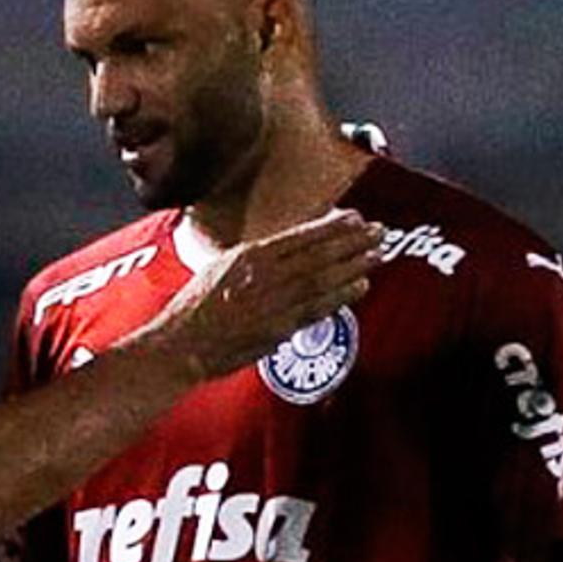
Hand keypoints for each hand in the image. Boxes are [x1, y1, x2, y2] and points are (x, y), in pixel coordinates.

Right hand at [138, 208, 380, 380]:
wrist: (182, 344)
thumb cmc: (197, 306)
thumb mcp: (222, 266)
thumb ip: (255, 258)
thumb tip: (287, 249)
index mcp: (249, 255)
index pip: (300, 236)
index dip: (332, 226)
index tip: (356, 217)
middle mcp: (264, 275)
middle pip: (318, 255)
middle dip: (352, 242)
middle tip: (380, 232)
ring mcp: (273, 302)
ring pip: (323, 279)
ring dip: (354, 265)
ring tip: (378, 255)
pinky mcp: (278, 328)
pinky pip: (317, 308)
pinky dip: (341, 296)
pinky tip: (360, 286)